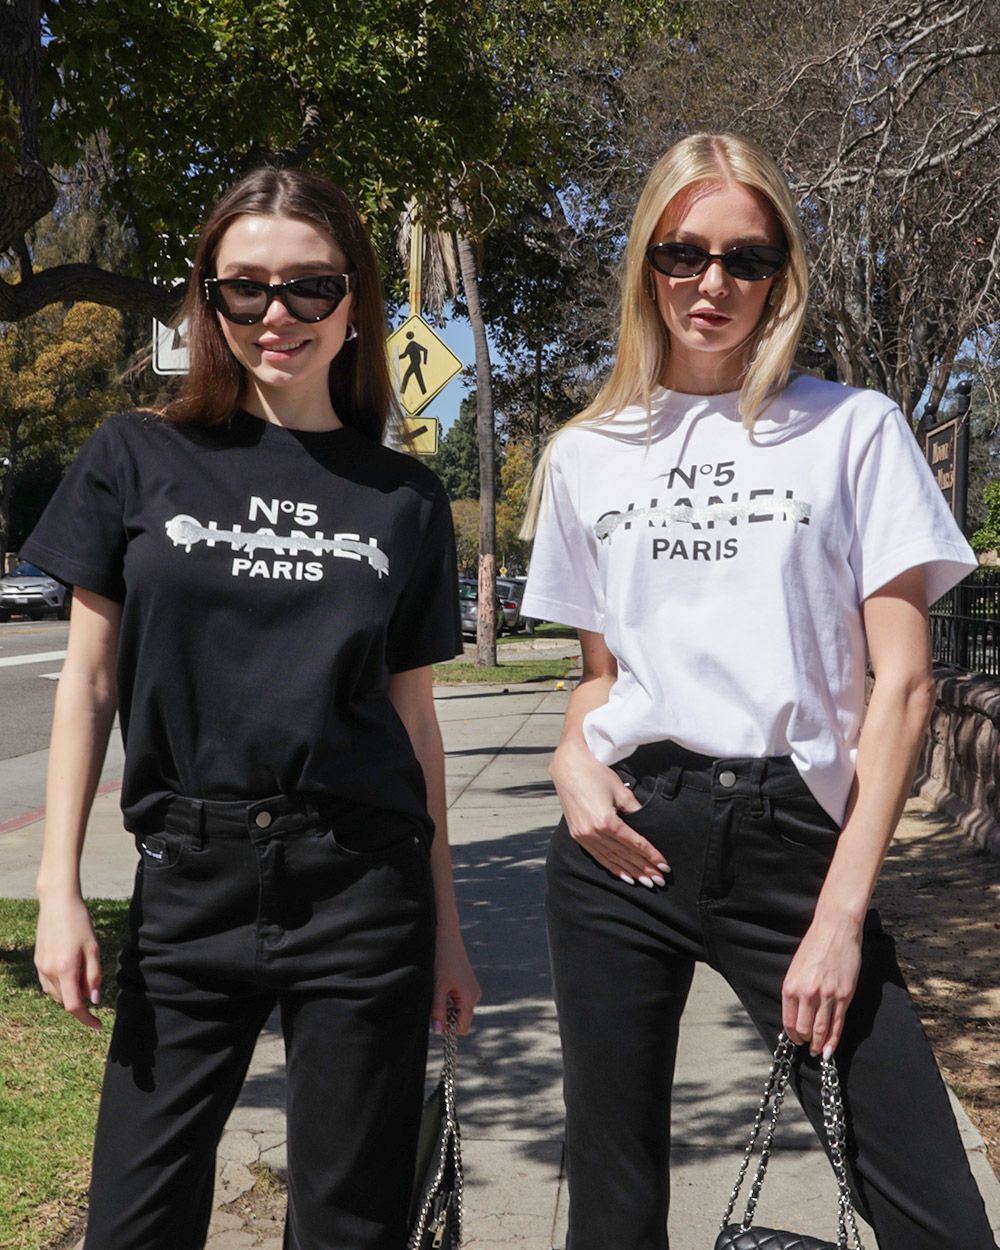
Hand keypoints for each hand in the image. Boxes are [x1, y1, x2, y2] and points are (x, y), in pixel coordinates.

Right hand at [34, 895, 101, 1029]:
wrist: (57, 903)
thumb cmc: (80, 923)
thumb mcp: (94, 948)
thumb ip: (94, 976)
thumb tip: (95, 1000)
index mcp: (65, 970)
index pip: (74, 1006)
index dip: (87, 1019)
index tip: (99, 1025)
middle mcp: (49, 972)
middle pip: (65, 1000)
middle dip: (80, 1001)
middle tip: (93, 983)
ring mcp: (41, 967)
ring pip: (55, 994)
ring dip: (69, 993)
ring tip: (83, 972)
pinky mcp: (37, 962)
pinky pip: (48, 984)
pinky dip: (60, 985)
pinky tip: (70, 971)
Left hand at [431, 929, 480, 1035]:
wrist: (445, 934)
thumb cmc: (442, 958)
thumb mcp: (437, 986)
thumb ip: (438, 1010)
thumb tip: (439, 1031)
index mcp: (470, 997)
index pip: (462, 1027)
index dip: (448, 1028)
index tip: (435, 1018)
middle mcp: (474, 994)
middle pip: (460, 1019)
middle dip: (446, 1015)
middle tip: (433, 999)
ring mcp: (471, 988)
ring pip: (457, 1009)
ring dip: (445, 1005)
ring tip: (437, 988)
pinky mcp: (466, 983)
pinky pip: (457, 999)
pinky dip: (447, 997)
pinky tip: (440, 983)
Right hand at [551, 741, 668, 886]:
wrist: (568, 766)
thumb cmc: (595, 773)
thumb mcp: (620, 790)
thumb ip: (634, 809)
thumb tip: (646, 825)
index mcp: (606, 821)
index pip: (634, 843)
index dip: (650, 855)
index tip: (664, 866)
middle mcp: (593, 832)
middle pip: (624, 855)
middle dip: (643, 868)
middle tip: (659, 880)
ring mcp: (583, 835)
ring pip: (611, 859)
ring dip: (630, 872)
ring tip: (646, 882)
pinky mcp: (577, 835)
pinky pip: (598, 856)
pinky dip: (612, 867)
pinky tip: (624, 875)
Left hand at [781, 915, 862, 1055]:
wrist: (835, 930)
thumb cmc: (814, 946)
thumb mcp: (796, 969)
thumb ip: (795, 991)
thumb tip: (796, 1014)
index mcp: (790, 987)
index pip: (788, 1022)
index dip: (792, 1035)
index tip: (796, 1039)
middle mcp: (806, 994)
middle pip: (804, 1030)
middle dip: (805, 1041)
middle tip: (808, 1046)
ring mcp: (826, 996)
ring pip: (821, 1031)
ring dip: (819, 1045)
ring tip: (818, 1051)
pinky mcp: (844, 996)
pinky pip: (837, 1024)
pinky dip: (833, 1040)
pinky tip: (830, 1049)